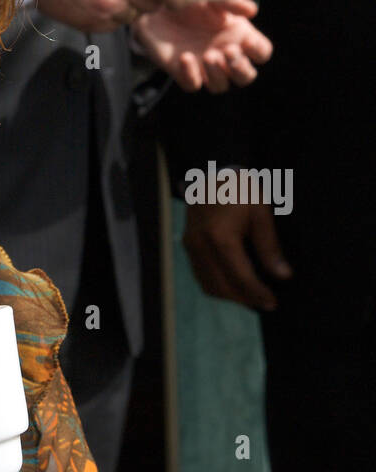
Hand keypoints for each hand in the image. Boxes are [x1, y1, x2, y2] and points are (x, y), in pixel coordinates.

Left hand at [133, 0, 272, 90]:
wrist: (156, 4)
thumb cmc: (190, 0)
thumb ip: (231, 2)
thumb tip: (252, 10)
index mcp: (238, 36)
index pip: (261, 52)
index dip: (258, 50)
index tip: (247, 41)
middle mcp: (224, 55)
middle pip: (245, 76)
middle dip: (241, 69)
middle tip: (228, 51)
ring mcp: (203, 66)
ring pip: (220, 86)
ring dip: (218, 74)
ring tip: (208, 55)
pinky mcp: (182, 71)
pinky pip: (192, 84)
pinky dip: (191, 75)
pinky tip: (185, 57)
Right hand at [182, 191, 292, 310]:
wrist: (212, 169)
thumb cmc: (239, 188)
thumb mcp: (260, 212)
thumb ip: (270, 246)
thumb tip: (283, 275)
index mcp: (220, 237)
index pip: (241, 277)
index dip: (258, 294)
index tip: (272, 302)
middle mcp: (200, 245)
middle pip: (222, 287)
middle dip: (244, 299)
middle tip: (265, 303)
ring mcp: (190, 245)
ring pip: (208, 284)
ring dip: (229, 296)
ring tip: (250, 296)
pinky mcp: (187, 244)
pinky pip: (200, 274)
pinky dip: (217, 284)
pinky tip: (234, 283)